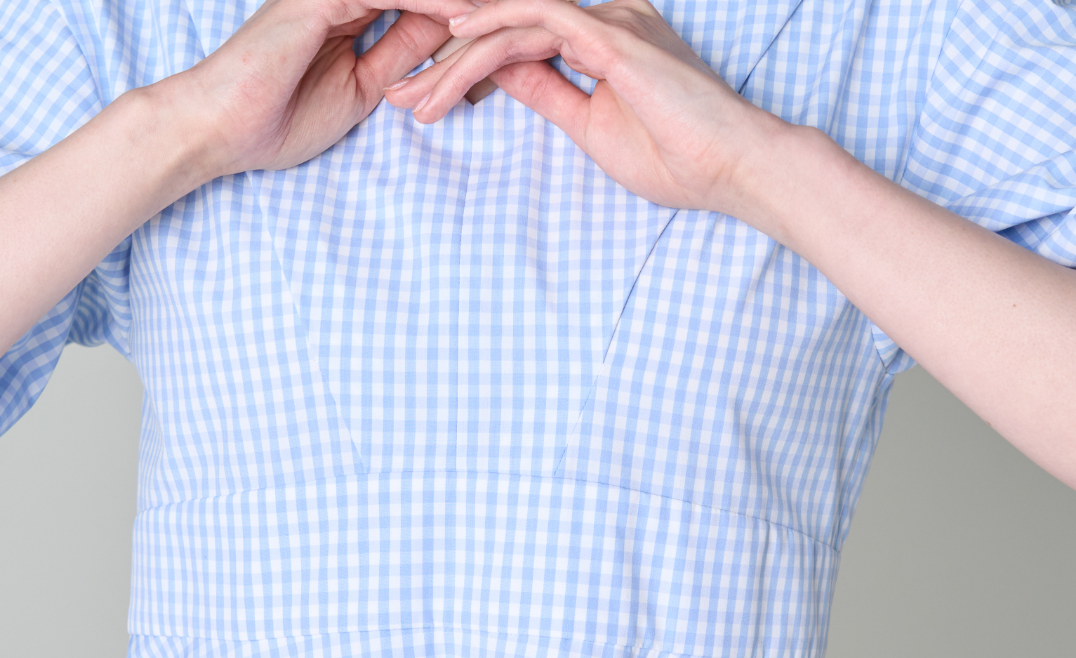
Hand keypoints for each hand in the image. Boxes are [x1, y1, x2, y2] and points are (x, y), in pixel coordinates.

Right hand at [166, 0, 477, 179]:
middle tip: (523, 4)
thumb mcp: (358, 92)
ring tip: (504, 6)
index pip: (416, 2)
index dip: (458, 9)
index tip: (506, 19)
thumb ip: (395, 62)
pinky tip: (464, 11)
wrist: (220, 126)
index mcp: (350, 12)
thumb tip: (437, 45)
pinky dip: (428, 1)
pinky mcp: (319, 0)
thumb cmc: (277, 120)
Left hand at [382, 0, 789, 217]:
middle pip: (503, 27)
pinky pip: (538, 18)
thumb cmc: (677, 157)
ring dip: (454, 60)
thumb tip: (503, 80)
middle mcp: (600, 19)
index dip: (460, 70)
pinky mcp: (611, 35)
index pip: (514, 43)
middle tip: (396, 96)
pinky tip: (454, 39)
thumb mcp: (591, 126)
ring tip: (412, 95)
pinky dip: (493, 26)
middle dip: (442, 62)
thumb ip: (548, 95)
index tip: (416, 100)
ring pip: (510, 23)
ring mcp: (607, 21)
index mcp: (597, 40)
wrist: (733, 167)